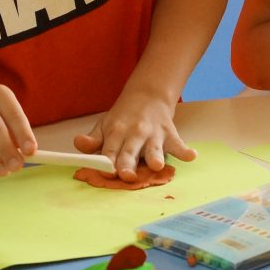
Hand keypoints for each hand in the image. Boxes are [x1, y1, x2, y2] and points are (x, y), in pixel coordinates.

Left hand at [73, 88, 195, 180]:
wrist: (148, 94)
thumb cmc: (123, 117)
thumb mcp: (104, 125)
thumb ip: (93, 140)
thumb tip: (78, 144)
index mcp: (116, 132)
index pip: (109, 150)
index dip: (107, 162)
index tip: (105, 172)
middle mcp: (134, 134)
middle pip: (130, 152)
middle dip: (128, 163)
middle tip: (126, 175)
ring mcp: (154, 134)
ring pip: (154, 149)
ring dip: (155, 156)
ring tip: (156, 165)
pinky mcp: (170, 134)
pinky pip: (179, 144)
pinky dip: (186, 151)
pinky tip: (191, 156)